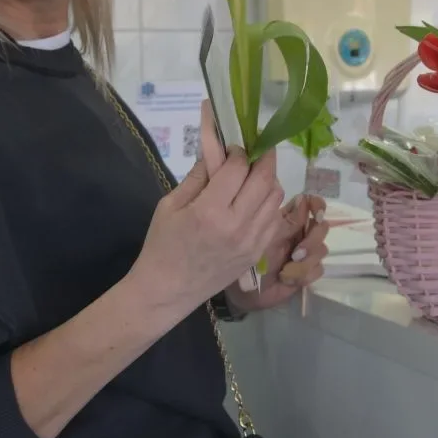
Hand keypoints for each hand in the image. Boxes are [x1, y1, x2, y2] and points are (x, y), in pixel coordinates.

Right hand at [126, 102, 285, 324]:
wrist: (167, 291)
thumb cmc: (162, 245)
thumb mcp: (170, 205)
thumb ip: (197, 177)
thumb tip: (217, 151)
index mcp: (210, 211)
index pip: (238, 168)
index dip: (238, 152)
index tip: (234, 147)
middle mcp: (237, 225)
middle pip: (265, 179)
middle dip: (264, 157)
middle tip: (259, 148)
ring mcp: (251, 241)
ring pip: (275, 198)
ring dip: (270, 179)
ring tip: (257, 174)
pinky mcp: (257, 253)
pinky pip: (274, 219)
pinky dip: (271, 202)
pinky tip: (258, 198)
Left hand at [227, 193, 329, 312]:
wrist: (248, 291)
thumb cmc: (253, 260)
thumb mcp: (270, 238)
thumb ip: (289, 221)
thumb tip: (304, 200)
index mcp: (290, 220)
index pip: (312, 204)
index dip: (318, 205)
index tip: (316, 215)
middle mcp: (301, 233)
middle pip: (322, 227)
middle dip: (312, 241)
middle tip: (296, 254)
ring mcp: (307, 252)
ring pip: (322, 249)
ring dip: (306, 261)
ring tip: (288, 269)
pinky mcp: (309, 271)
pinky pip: (318, 269)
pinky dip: (303, 275)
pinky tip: (287, 279)